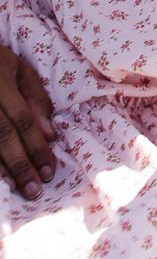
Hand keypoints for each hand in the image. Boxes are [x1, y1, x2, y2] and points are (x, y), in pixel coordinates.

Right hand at [0, 43, 56, 198]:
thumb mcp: (18, 68)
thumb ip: (35, 98)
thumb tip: (49, 134)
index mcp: (0, 81)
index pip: (22, 120)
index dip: (36, 146)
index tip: (49, 171)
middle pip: (1, 136)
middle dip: (19, 165)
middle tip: (34, 190)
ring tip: (14, 189)